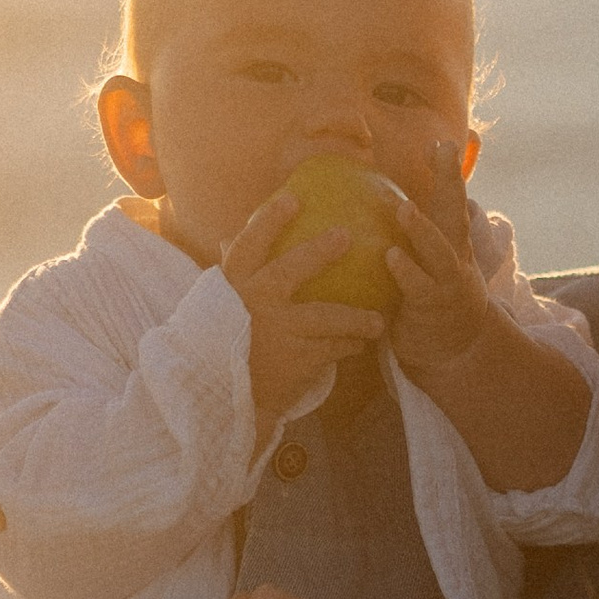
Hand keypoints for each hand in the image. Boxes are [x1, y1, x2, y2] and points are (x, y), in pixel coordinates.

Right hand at [220, 186, 387, 440]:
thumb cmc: (226, 344)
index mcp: (234, 287)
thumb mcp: (219, 307)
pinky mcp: (297, 359)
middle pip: (289, 270)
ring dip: (357, 317)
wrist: (228, 398)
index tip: (292, 200)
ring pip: (327, 316)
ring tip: (379, 321)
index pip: (248, 246)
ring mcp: (277, 331)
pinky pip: (334, 347)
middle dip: (319, 251)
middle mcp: (255, 304)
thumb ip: (232, 275)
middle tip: (346, 235)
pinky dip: (349, 345)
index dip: (269, 222)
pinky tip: (362, 344)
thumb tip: (226, 238)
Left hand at [383, 140, 493, 377]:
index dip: (448, 171)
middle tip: (443, 148)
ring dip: (422, 229)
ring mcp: (448, 282)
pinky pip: (417, 287)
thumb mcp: (423, 266)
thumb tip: (364, 207)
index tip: (443, 141)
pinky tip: (389, 256)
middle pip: (455, 212)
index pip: (450, 200)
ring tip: (404, 208)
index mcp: (451, 243)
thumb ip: (405, 239)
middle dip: (451, 180)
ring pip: (439, 251)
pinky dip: (406, 271)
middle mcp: (455, 257)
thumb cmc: (427, 301)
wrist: (453, 352)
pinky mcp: (432, 308)